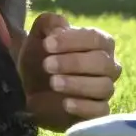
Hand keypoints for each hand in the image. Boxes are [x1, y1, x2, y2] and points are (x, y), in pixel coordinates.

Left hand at [18, 13, 119, 130]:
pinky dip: (84, 106)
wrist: (27, 89)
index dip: (72, 40)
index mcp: (99, 43)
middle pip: (102, 62)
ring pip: (103, 86)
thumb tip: (61, 26)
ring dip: (77, 83)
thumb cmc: (38, 58)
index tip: (47, 44)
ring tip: (53, 82)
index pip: (95, 38)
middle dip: (73, 62)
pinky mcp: (99, 112)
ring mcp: (105, 89)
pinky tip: (65, 103)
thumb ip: (49, 23)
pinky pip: (101, 110)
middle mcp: (108, 65)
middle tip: (47, 65)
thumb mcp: (38, 36)